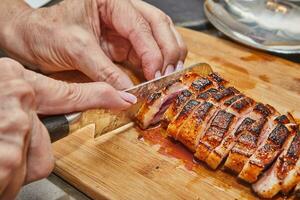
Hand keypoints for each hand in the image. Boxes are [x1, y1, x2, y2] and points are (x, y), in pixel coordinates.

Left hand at [0, 0, 186, 89]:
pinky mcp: (123, 45)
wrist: (31, 38)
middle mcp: (123, 11)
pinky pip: (147, 53)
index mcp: (111, 2)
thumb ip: (105, 72)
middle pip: (159, 25)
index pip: (140, 25)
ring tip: (170, 76)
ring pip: (159, 37)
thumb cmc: (46, 32)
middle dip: (168, 50)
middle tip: (170, 74)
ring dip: (168, 57)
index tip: (155, 74)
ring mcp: (125, 29)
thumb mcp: (76, 49)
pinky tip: (160, 76)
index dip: (152, 51)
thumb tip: (128, 93)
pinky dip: (156, 65)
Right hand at [0, 58, 135, 198]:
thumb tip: (36, 122)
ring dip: (10, 166)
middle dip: (25, 153)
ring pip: (33, 163)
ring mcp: (10, 127)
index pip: (70, 93)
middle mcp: (16, 99)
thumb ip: (24, 106)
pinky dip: (3, 178)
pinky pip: (15, 176)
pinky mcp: (5, 155)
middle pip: (47, 144)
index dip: (99, 96)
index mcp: (16, 81)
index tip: (122, 98)